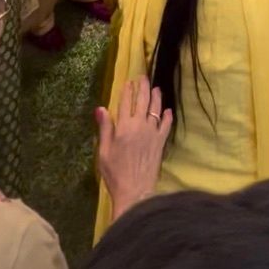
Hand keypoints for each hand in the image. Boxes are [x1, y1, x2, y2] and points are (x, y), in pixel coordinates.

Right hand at [97, 77, 172, 220]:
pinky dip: (168, 116)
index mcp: (123, 127)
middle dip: (143, 87)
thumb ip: (105, 129)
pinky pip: (166, 125)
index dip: (127, 90)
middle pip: (142, 101)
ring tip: (156, 88)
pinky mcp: (161, 142)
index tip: (128, 81)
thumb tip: (100, 108)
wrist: (134, 192)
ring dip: (156, 97)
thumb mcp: (104, 152)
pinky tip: (168, 110)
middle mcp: (139, 126)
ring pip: (156, 109)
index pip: (125, 103)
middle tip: (143, 77)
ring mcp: (152, 133)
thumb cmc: (115, 173)